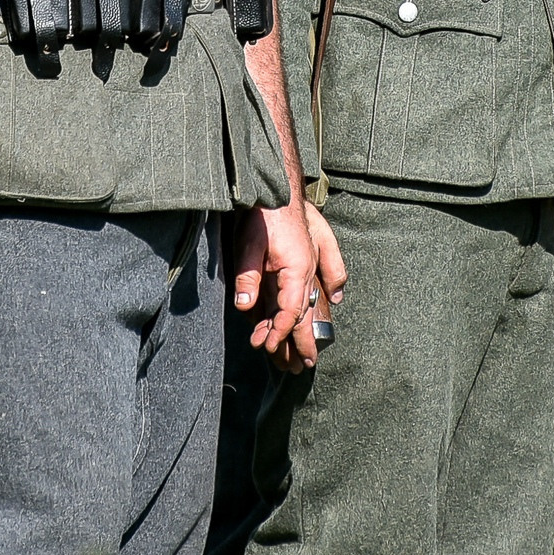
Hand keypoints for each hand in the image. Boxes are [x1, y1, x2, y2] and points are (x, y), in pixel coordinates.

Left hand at [232, 202, 326, 371]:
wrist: (277, 186)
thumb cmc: (265, 214)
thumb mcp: (250, 245)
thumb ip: (248, 277)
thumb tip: (245, 307)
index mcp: (298, 270)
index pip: (291, 312)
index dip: (279, 333)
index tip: (268, 348)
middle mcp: (308, 272)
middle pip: (306, 315)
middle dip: (302, 342)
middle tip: (300, 368)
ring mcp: (308, 266)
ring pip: (307, 306)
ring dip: (302, 330)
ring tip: (299, 355)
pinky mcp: (302, 261)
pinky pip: (306, 291)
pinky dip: (304, 308)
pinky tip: (303, 316)